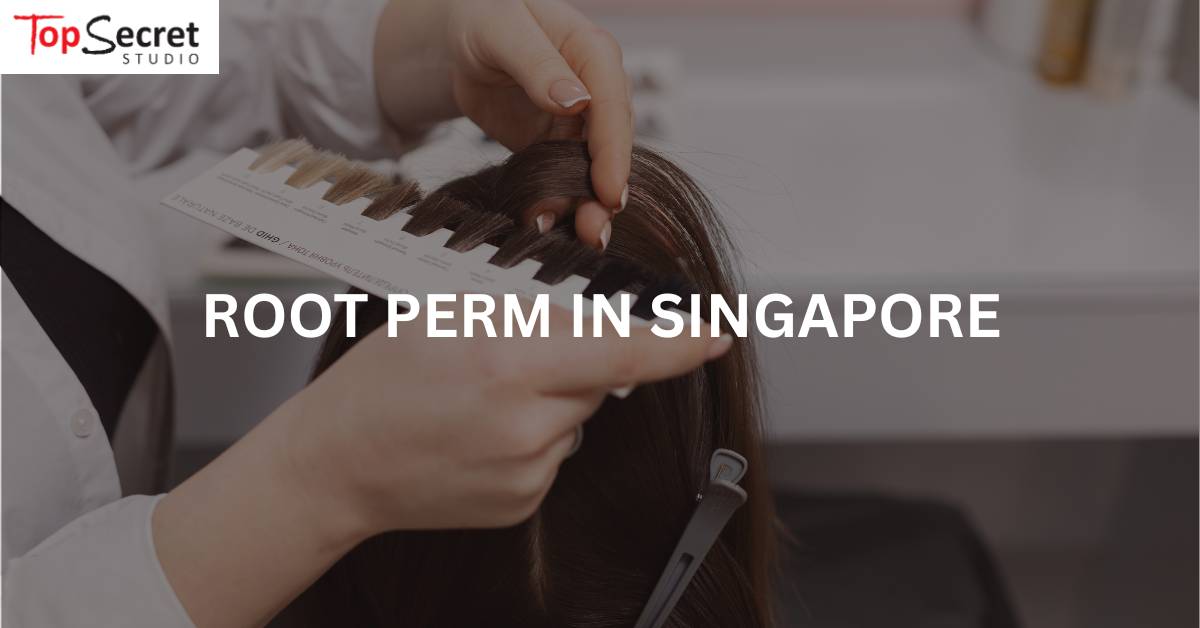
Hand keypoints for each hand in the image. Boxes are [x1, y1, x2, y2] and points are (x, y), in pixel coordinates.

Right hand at [282, 303, 728, 533]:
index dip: (676, 345)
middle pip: (598, 380)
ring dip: (549, 401)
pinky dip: (531, 438)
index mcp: (507, 362)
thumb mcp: (446, 317)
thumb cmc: (380, 383)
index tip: (713, 336)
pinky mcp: (522, 502)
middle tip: (512, 357)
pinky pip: (553, 455)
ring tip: (481, 403)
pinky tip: (480, 436)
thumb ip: (526, 314)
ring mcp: (526, 472)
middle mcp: (525, 423)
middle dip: (573, 360)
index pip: (620, 352)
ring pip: (575, 419)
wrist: (337, 466)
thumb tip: (591, 317)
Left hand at [374, 0, 631, 250]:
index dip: (614, 151)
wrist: (460, 33)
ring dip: (587, 205)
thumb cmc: (483, 15)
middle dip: (606, 190)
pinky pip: (565, 178)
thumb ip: (538, 64)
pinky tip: (547, 223)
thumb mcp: (502, 30)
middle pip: (611, 146)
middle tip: (595, 229)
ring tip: (579, 238)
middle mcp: (595, 90)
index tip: (609, 190)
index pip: (613, 105)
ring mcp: (579, 121)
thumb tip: (576, 101)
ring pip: (593, 169)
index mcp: (593, 52)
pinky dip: (559, 203)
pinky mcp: (557, 143)